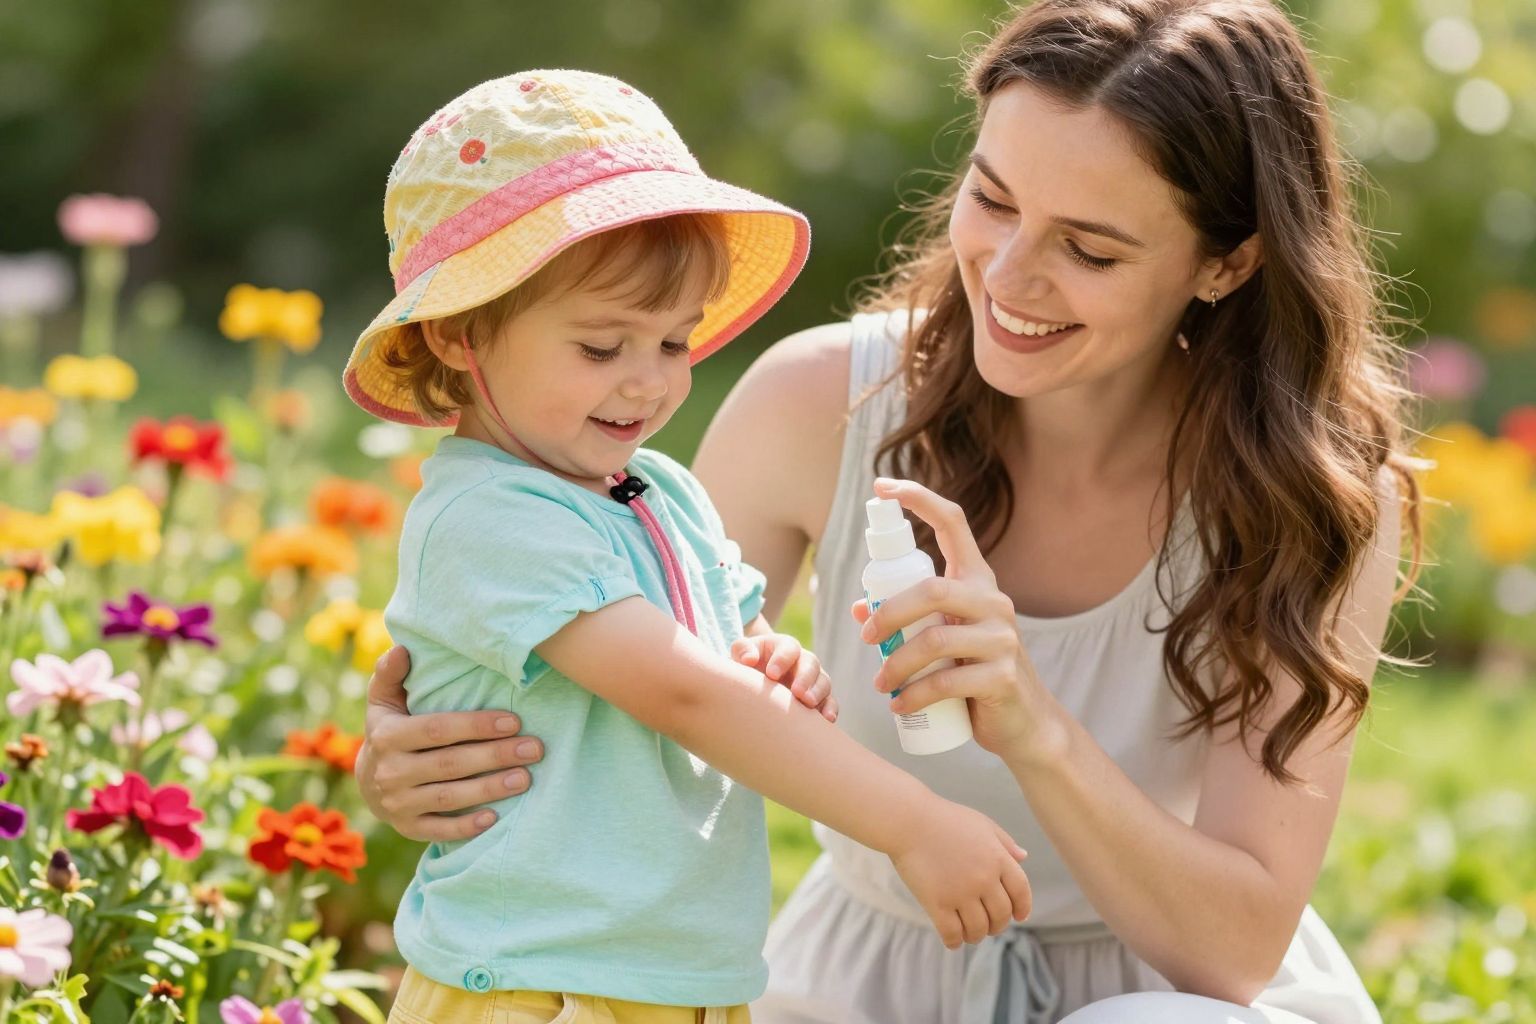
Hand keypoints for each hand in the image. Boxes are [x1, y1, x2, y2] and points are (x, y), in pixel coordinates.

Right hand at [356, 646, 545, 842]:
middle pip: (451, 764)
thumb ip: (391, 674)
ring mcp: (398, 803)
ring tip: (526, 778)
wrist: (368, 780)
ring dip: (490, 789)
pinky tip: (496, 818)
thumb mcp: (384, 699)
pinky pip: (439, 830)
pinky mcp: (407, 828)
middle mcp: (390, 772)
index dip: (476, 726)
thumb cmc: (391, 727)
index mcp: (388, 736)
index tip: (514, 721)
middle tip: (534, 749)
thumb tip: (402, 648)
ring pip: (450, 797)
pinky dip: (466, 827)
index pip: (438, 730)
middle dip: (496, 756)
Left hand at [730, 632, 838, 722]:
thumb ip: (743, 650)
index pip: (789, 648)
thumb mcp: (741, 653)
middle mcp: (803, 661)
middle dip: (805, 677)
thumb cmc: (747, 665)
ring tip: (808, 704)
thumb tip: (749, 659)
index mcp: (785, 647)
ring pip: (823, 682)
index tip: (771, 674)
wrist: (755, 682)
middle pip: (811, 664)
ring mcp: (813, 680)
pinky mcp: (819, 699)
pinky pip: (830, 702)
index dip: (782, 659)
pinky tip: (827, 718)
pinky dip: (830, 709)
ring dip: (818, 692)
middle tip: (797, 692)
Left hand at [853, 477, 1057, 758]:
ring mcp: (1003, 638)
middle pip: (932, 590)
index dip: (919, 499)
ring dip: (896, 665)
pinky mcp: (1002, 676)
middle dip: (889, 613)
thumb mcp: (941, 639)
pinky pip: (946, 681)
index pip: (954, 523)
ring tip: (881, 683)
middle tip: (867, 637)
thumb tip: (860, 606)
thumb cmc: (973, 672)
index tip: (882, 486)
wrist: (1023, 722)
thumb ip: (907, 619)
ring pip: (934, 640)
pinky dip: (913, 696)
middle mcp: (994, 601)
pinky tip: (899, 706)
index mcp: (977, 581)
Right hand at [890, 797, 1031, 947]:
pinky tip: (953, 940)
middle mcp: (984, 878)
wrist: (908, 820)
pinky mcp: (937, 903)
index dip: (1023, 907)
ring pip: (978, 929)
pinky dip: (955, 941)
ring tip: (970, 934)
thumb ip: (1005, 842)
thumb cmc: (944, 819)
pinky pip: (952, 933)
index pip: (1021, 892)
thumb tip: (1024, 857)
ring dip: (977, 935)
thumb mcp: (981, 824)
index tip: (1019, 916)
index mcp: (997, 858)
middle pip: (1001, 915)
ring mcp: (960, 892)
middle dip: (998, 925)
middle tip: (990, 926)